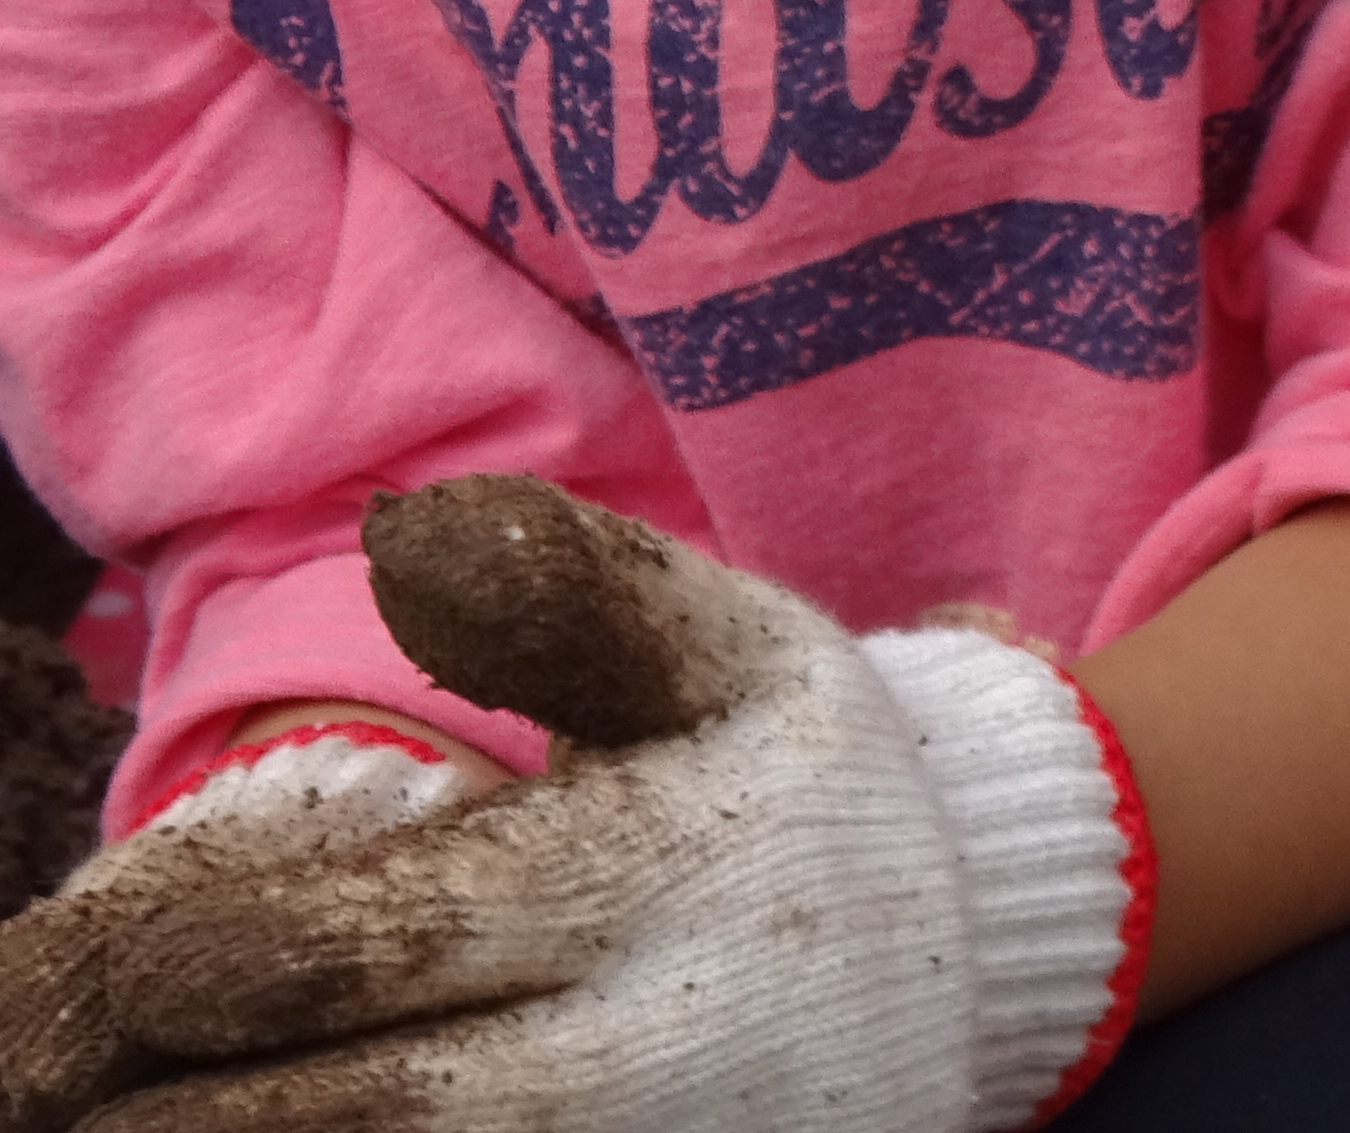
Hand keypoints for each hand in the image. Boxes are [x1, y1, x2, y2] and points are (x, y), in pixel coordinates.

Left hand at [0, 478, 1142, 1132]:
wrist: (991, 949)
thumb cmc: (808, 782)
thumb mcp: (736, 647)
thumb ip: (573, 593)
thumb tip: (402, 538)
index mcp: (638, 887)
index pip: (333, 957)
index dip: (165, 976)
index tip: (91, 974)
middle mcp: (627, 1059)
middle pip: (320, 1120)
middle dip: (146, 1111)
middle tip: (40, 1083)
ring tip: (115, 1123)